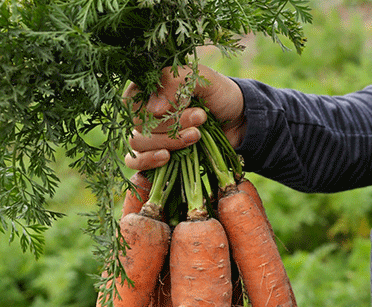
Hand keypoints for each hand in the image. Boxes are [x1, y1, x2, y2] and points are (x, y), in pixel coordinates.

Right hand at [123, 64, 245, 170]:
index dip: (155, 107)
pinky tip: (167, 157)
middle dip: (172, 124)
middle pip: (138, 123)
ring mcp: (147, 134)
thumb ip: (176, 83)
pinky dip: (148, 161)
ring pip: (138, 142)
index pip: (132, 99)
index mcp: (149, 88)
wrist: (239, 121)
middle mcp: (143, 111)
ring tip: (197, 135)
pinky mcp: (155, 154)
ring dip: (168, 141)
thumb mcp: (203, 79)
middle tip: (201, 118)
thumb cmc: (219, 95)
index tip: (185, 105)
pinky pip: (136, 162)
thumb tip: (153, 109)